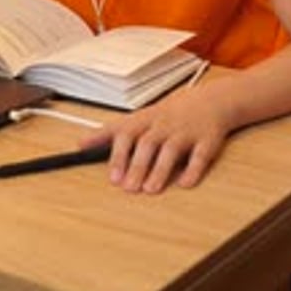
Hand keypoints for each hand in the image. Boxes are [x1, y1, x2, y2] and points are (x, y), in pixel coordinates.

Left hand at [82, 81, 233, 193]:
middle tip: (128, 188)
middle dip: (138, 166)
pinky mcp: (207, 141)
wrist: (210, 100)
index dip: (119, 155)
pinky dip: (193, 170)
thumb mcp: (138, 118)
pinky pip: (201, 155)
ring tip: (150, 189)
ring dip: (160, 170)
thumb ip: (110, 132)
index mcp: (146, 120)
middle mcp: (164, 125)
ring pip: (172, 150)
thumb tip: (81, 144)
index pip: (128, 134)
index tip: (113, 177)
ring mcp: (186, 133)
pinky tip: (185, 183)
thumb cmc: (167, 114)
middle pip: (148, 143)